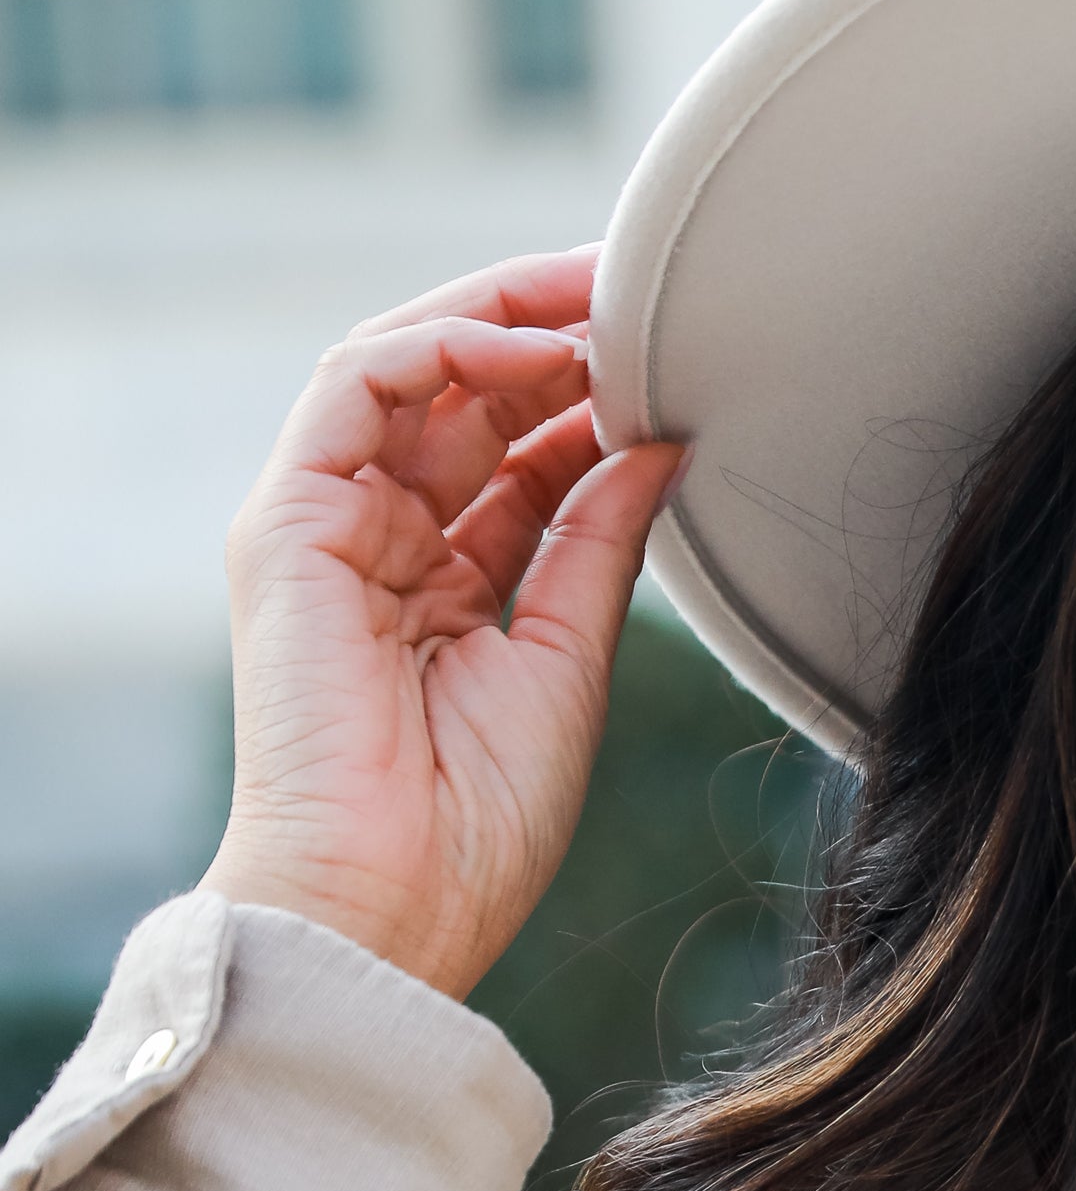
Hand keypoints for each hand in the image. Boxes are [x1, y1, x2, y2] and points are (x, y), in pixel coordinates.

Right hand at [203, 247, 687, 1002]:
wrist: (391, 904)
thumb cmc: (475, 824)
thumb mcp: (569, 656)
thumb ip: (599, 537)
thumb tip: (663, 439)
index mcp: (440, 583)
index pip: (513, 451)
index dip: (590, 392)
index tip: (675, 353)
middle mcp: (376, 540)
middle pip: (463, 393)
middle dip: (554, 327)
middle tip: (647, 287)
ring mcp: (325, 524)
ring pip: (408, 364)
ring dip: (506, 315)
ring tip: (603, 299)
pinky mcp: (286, 520)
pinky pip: (358, 384)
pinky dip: (443, 344)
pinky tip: (531, 345)